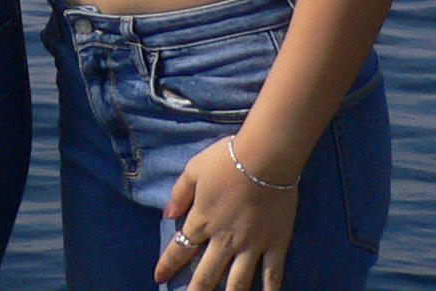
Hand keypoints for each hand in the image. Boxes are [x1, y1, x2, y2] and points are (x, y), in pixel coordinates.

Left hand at [156, 136, 299, 290]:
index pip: (180, 249)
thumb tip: (167, 216)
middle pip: (206, 275)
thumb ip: (180, 193)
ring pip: (237, 282)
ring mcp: (252, 246)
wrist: (266, 157)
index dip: (167, 265)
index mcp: (203, 220)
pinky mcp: (276, 245)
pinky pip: (272, 274)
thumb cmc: (227, 159)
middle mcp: (224, 240)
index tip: (158, 278)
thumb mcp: (194, 169)